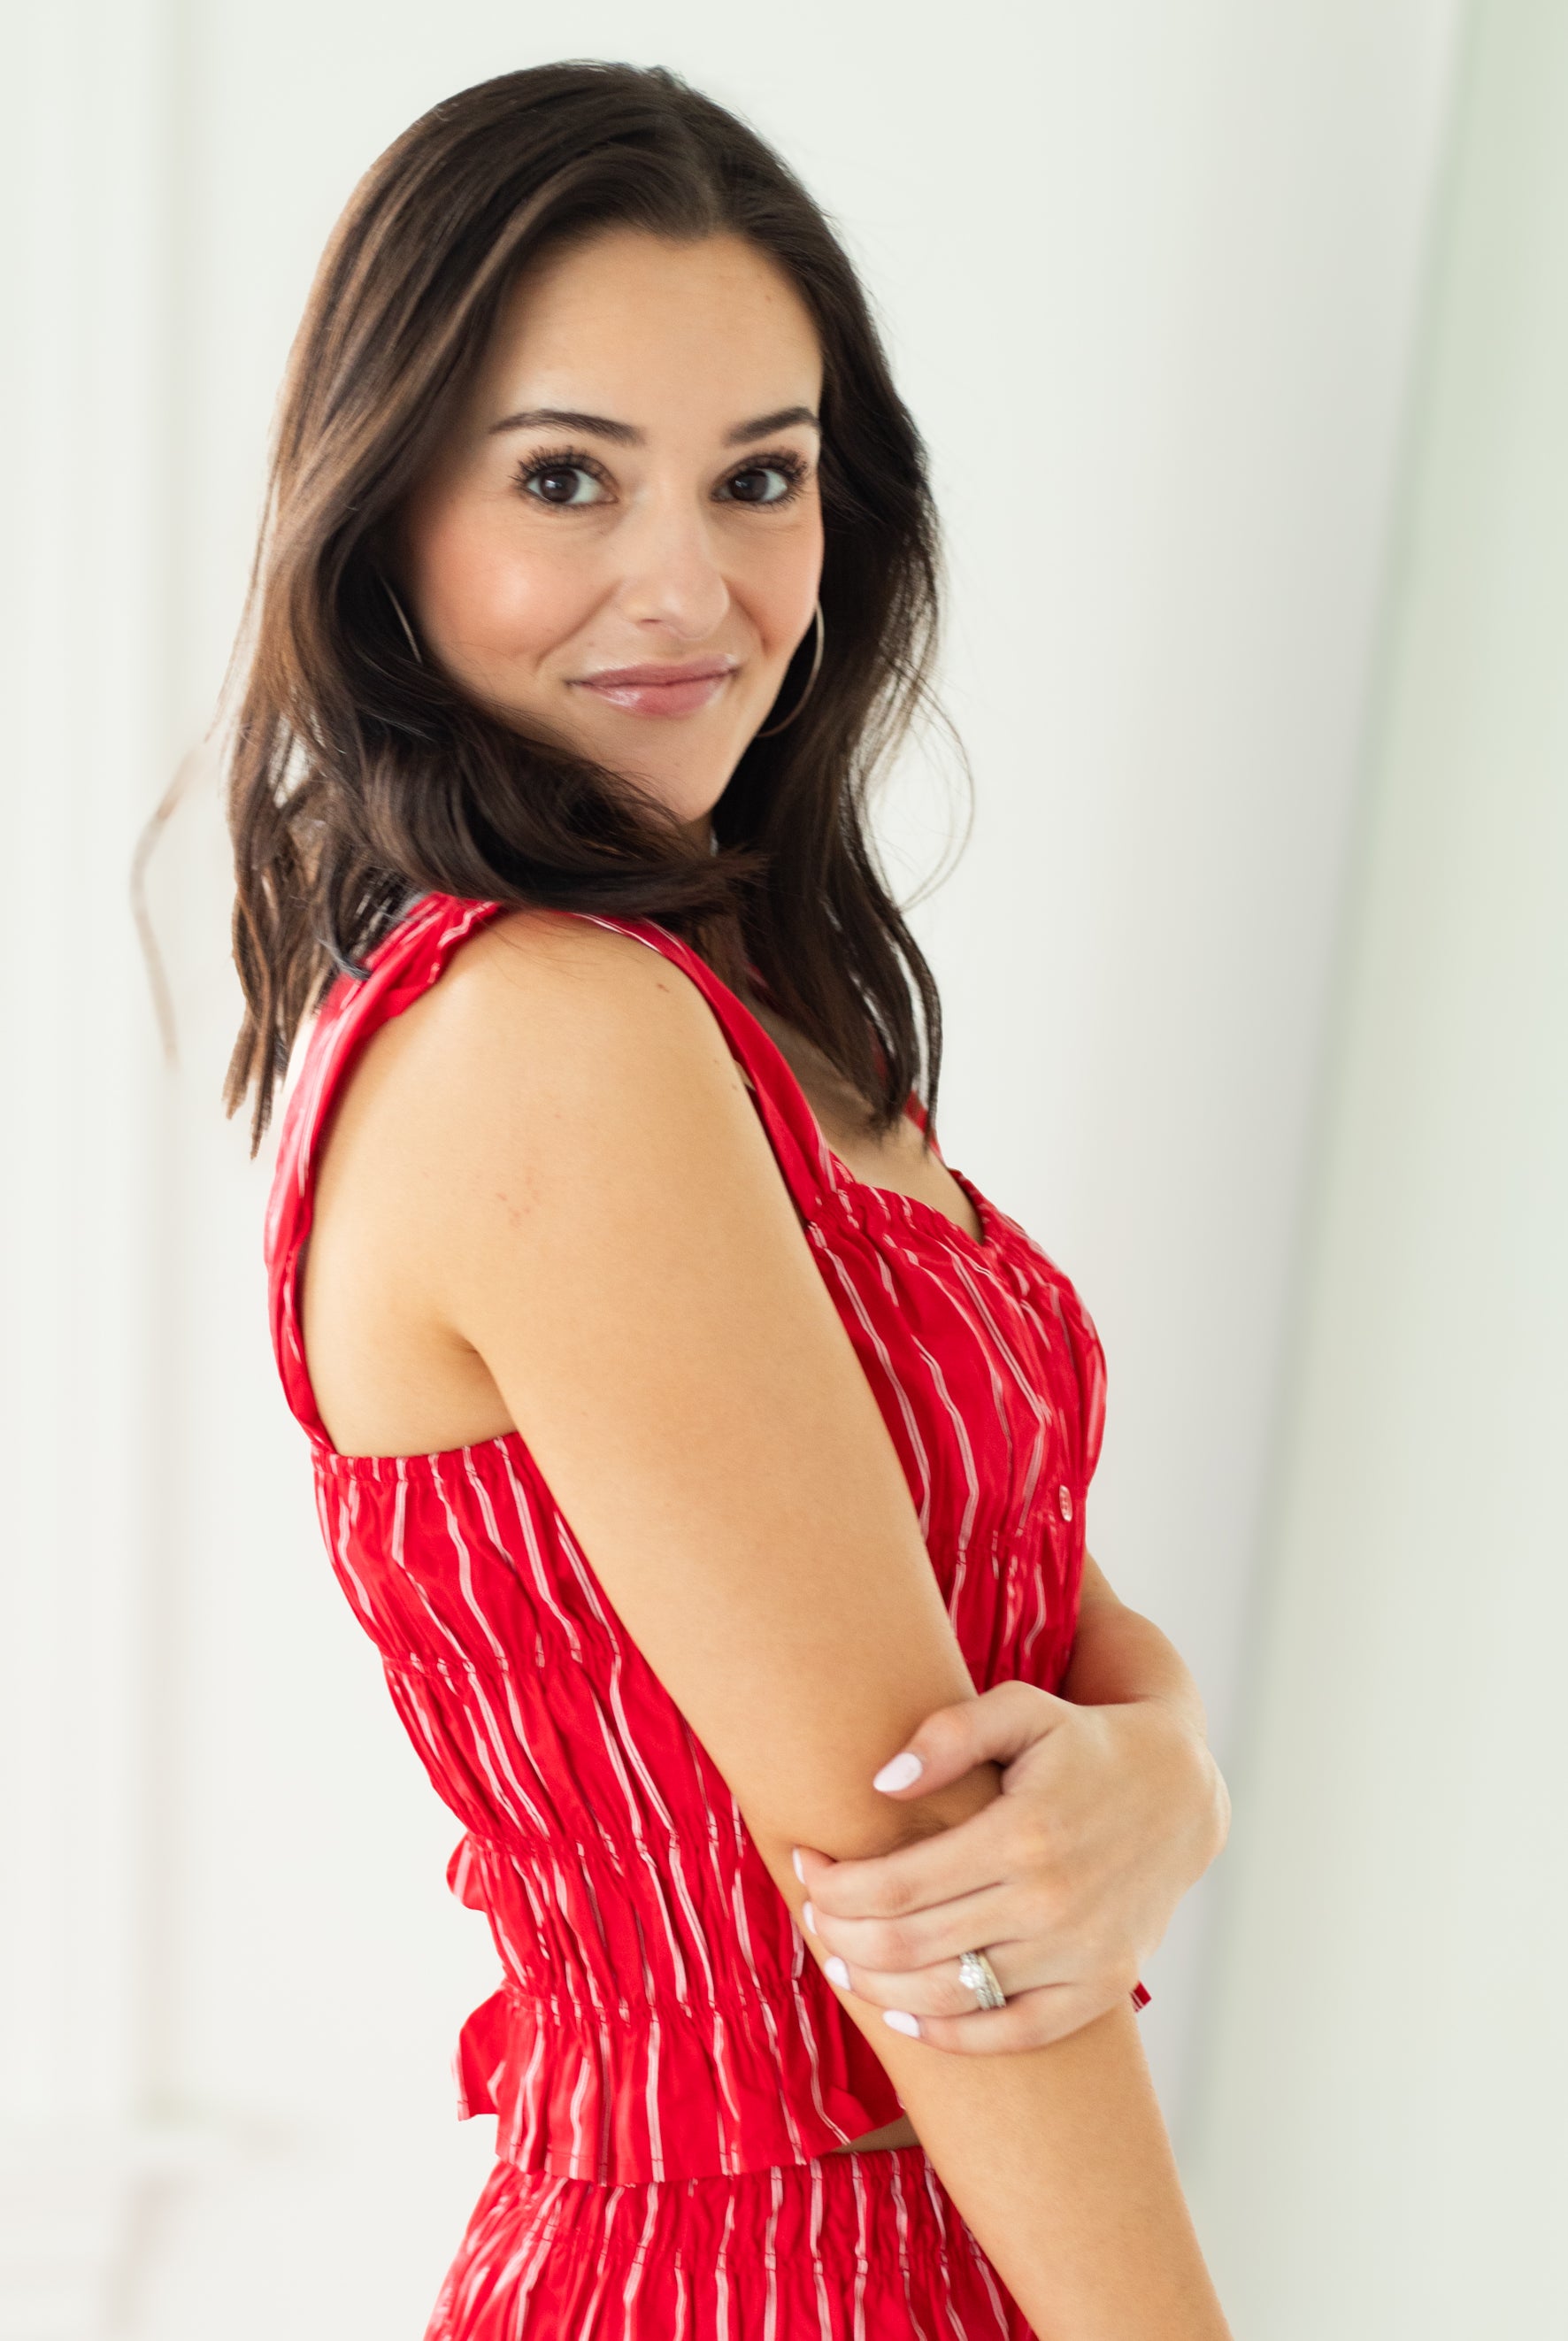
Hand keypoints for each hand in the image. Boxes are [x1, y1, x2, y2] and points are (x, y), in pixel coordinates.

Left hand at [793, 1681, 1229, 2051]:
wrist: (1181, 1792)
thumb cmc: (1084, 1745)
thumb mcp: (1022, 1710)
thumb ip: (948, 1734)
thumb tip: (880, 1782)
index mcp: (1023, 1832)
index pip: (896, 1884)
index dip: (835, 1885)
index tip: (806, 1864)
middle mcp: (1051, 1901)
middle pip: (909, 1945)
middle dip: (841, 1935)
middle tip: (812, 1916)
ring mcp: (1079, 1953)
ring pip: (948, 1997)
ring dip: (878, 1987)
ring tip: (843, 1961)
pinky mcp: (1100, 1988)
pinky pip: (1011, 2034)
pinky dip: (949, 2036)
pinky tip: (904, 2016)